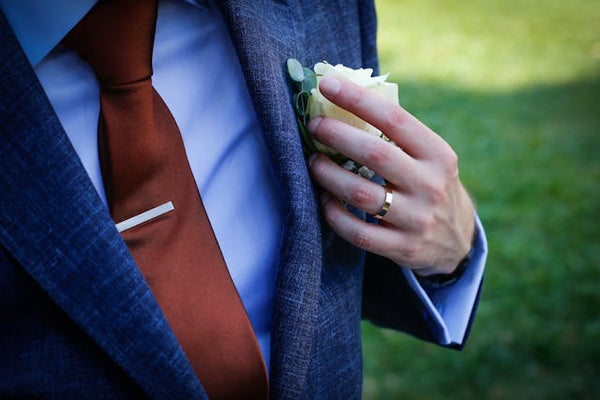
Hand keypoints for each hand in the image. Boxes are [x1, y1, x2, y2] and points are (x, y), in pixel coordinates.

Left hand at [308, 76, 474, 275]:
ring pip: (361, 194)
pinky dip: (335, 215)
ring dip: (328, 175)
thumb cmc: (430, 185)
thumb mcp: (429, 158)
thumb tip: (344, 98)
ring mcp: (417, 219)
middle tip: (314, 126)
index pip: (394, 118)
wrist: (457, 240)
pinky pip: (358, 232)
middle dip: (337, 135)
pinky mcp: (403, 248)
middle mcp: (430, 185)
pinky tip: (325, 201)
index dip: (357, 100)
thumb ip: (397, 135)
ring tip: (313, 163)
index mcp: (437, 154)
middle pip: (374, 154)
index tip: (327, 84)